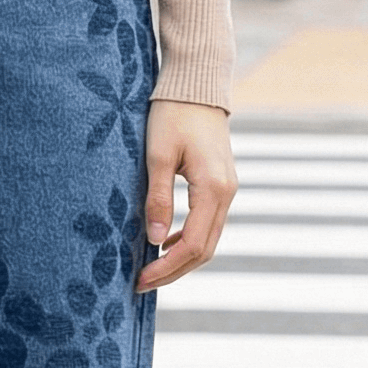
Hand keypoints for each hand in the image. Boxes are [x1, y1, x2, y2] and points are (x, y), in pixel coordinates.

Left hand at [138, 101, 236, 290]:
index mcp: (213, 189)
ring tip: (151, 268)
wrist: (197, 85)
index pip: (192, 246)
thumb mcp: (158, 156)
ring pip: (208, 239)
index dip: (166, 268)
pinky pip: (208, 222)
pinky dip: (188, 239)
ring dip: (181, 258)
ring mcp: (228, 189)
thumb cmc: (173, 115)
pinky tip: (166, 241)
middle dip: (173, 271)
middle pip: (204, 250)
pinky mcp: (222, 183)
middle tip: (141, 282)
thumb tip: (154, 240)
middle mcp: (227, 194)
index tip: (140, 279)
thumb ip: (158, 198)